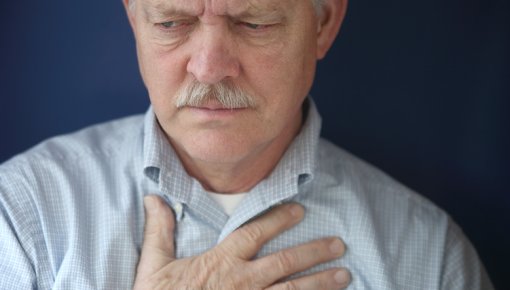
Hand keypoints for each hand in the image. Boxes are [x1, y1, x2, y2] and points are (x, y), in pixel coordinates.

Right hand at [133, 195, 350, 289]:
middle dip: (314, 252)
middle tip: (339, 245)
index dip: (279, 219)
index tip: (299, 211)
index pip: (256, 233)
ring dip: (320, 283)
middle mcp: (242, 281)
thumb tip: (153, 198)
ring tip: (344, 276)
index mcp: (222, 262)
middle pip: (285, 262)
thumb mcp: (154, 265)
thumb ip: (159, 230)